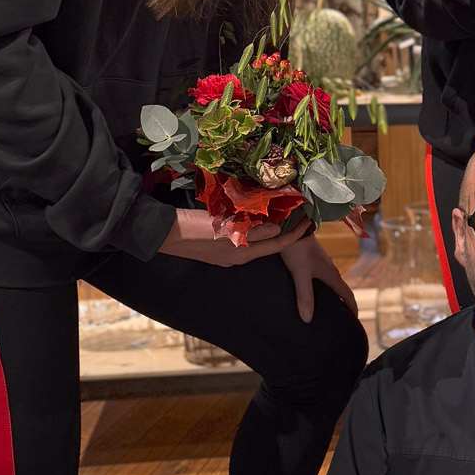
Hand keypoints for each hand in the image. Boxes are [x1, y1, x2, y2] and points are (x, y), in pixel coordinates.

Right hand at [160, 209, 299, 265]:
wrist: (165, 234)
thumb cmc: (196, 229)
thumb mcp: (228, 228)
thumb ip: (254, 230)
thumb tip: (277, 229)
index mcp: (244, 253)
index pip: (277, 244)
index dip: (295, 235)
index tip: (309, 223)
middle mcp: (238, 258)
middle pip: (268, 245)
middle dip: (284, 233)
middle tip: (297, 218)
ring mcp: (226, 257)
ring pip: (254, 242)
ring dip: (267, 231)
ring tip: (277, 216)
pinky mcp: (216, 251)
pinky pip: (240, 241)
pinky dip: (250, 231)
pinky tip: (250, 221)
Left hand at [280, 226, 359, 323]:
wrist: (290, 226)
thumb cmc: (297, 249)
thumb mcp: (300, 274)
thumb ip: (305, 295)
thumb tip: (308, 319)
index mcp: (331, 274)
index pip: (347, 295)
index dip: (352, 308)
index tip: (354, 320)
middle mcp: (330, 269)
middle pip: (341, 290)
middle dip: (343, 304)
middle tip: (340, 318)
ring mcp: (322, 263)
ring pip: (331, 283)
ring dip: (333, 294)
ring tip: (325, 306)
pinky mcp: (313, 258)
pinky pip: (322, 276)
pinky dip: (322, 286)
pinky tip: (312, 289)